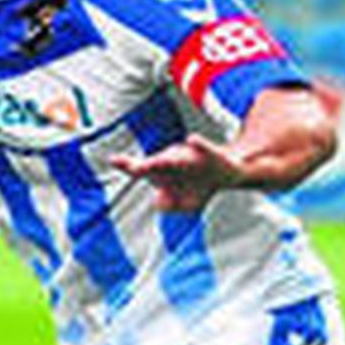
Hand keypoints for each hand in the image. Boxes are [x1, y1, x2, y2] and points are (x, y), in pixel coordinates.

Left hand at [111, 137, 240, 213]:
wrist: (230, 172)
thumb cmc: (199, 184)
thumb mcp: (185, 204)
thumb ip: (168, 205)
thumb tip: (159, 202)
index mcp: (164, 171)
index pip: (142, 169)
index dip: (127, 165)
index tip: (115, 160)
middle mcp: (175, 161)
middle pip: (157, 163)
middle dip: (147, 166)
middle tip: (137, 167)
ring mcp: (193, 157)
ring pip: (178, 157)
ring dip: (170, 158)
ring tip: (161, 160)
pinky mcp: (212, 155)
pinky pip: (205, 148)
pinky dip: (199, 144)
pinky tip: (192, 139)